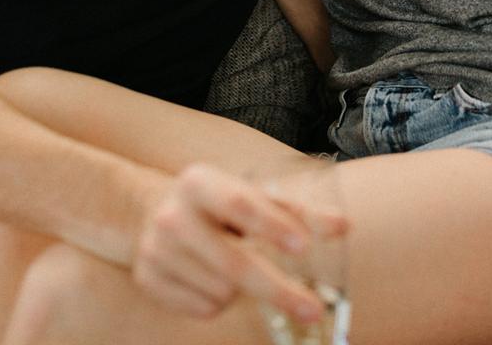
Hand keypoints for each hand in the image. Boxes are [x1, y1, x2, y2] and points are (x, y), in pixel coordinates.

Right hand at [131, 163, 342, 323]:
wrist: (152, 212)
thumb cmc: (218, 204)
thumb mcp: (251, 194)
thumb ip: (296, 209)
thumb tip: (343, 227)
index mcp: (199, 182)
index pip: (240, 204)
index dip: (273, 225)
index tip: (304, 246)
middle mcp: (173, 215)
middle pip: (233, 262)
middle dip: (277, 289)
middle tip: (312, 309)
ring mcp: (155, 250)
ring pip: (222, 290)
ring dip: (242, 290)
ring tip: (233, 263)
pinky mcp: (148, 280)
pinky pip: (203, 309)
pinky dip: (219, 302)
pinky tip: (211, 279)